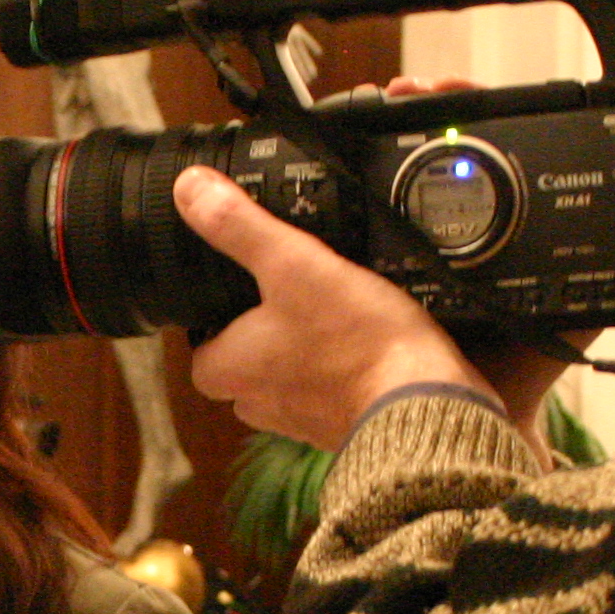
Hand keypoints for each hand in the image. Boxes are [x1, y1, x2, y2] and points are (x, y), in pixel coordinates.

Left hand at [174, 164, 483, 447]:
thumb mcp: (292, 263)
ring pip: (288, 382)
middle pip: (243, 368)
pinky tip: (367, 342)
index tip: (233, 293)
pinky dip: (343, 371)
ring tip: (331, 317)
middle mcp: (260, 403)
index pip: (200, 349)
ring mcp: (304, 420)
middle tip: (287, 300)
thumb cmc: (356, 342)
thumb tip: (190, 189)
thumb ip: (239, 226)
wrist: (424, 401)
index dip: (215, 319)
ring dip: (304, 355)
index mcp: (230, 370)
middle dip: (261, 338)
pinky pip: (332, 394)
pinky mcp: (346, 424)